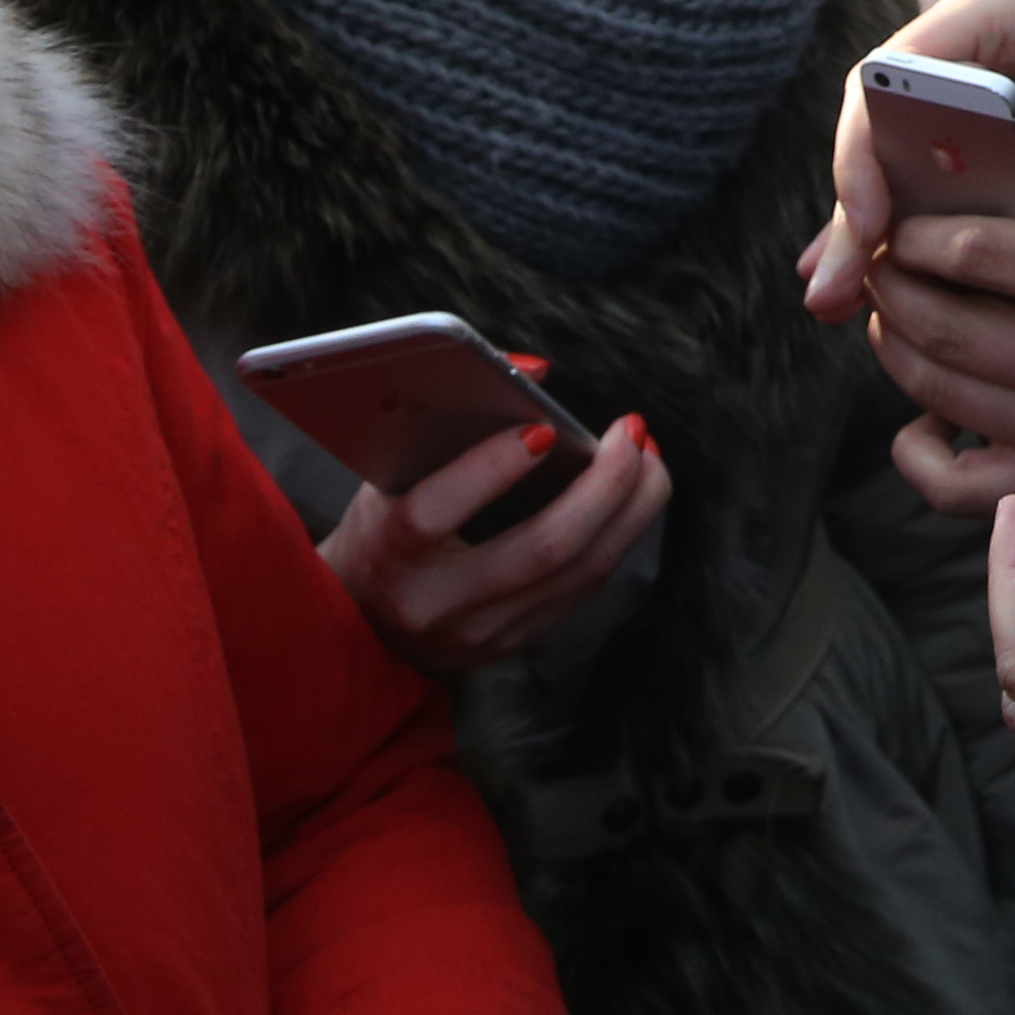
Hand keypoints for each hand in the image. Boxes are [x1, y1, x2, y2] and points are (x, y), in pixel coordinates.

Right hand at [321, 406, 672, 676]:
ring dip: (631, 508)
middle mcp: (435, 601)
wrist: (365, 623)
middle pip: (541, 549)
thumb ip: (449, 418)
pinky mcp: (515, 643)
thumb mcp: (391, 472)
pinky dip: (619, 535)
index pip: (434, 513)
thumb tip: (533, 371)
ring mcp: (480, 632)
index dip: (491, 469)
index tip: (544, 430)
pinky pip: (584, 588)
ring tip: (648, 456)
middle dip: (604, 485)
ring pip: (579, 572)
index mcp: (389, 550)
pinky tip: (635, 496)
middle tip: (632, 432)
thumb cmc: (386, 525)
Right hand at [801, 0, 1014, 309]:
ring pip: (884, 142)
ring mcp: (958, 64)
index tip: (870, 224)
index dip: (865, 149)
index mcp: (992, 10)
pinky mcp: (964, 102)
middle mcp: (959, 27)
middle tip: (827, 292)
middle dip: (851, 204)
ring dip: (859, 219)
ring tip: (827, 301)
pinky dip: (889, 213)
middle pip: (873, 115)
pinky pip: (909, 156)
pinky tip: (855, 276)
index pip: (892, 73)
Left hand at [861, 199, 1014, 516]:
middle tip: (880, 269)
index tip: (897, 229)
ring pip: (935, 393)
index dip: (912, 237)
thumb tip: (929, 120)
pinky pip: (948, 482)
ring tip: (895, 318)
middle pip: (942, 328)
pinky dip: (914, 446)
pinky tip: (927, 413)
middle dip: (890, 292)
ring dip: (893, 348)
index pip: (974, 251)